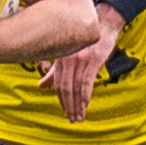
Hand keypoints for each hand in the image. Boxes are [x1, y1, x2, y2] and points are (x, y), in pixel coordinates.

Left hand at [39, 5, 122, 121]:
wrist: (104, 24)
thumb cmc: (87, 41)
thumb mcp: (69, 54)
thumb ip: (55, 71)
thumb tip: (40, 87)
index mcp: (61, 58)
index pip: (58, 84)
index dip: (61, 100)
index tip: (65, 112)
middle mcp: (68, 58)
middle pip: (65, 87)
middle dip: (68, 106)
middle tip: (72, 120)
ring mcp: (80, 58)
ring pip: (76, 87)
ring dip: (77, 105)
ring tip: (79, 117)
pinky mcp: (94, 59)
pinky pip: (87, 81)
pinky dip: (86, 95)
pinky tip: (86, 105)